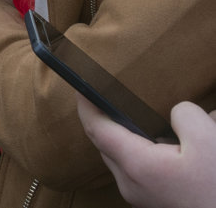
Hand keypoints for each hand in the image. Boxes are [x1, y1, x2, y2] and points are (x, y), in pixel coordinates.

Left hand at [78, 96, 215, 207]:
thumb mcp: (208, 141)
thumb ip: (185, 116)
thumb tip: (176, 114)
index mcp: (136, 165)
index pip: (96, 129)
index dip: (86, 106)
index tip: (81, 87)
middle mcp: (131, 184)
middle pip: (108, 144)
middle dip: (108, 121)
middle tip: (112, 99)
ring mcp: (142, 198)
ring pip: (125, 159)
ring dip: (133, 139)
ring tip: (152, 123)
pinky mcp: (155, 203)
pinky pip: (141, 173)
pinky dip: (148, 155)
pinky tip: (174, 149)